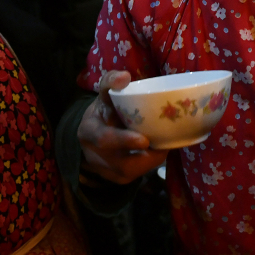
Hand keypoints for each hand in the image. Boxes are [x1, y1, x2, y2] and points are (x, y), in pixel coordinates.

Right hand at [78, 70, 167, 184]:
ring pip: (132, 172)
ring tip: (165, 145)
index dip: (123, 140)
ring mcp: (105, 171)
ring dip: (151, 161)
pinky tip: (158, 151)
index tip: (144, 140)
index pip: (104, 138)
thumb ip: (110, 82)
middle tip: (165, 147)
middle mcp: (94, 155)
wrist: (93, 132)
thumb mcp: (104, 94)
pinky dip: (150, 164)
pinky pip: (136, 175)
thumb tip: (125, 76)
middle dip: (145, 158)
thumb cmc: (104, 109)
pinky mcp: (117, 178)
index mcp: (89, 131)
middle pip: (121, 163)